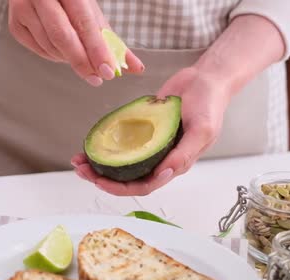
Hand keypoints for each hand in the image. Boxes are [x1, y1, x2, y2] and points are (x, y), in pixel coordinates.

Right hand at [8, 0, 143, 85]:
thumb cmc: (70, 1)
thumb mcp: (92, 12)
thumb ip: (112, 39)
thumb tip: (135, 67)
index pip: (83, 22)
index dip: (97, 49)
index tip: (108, 70)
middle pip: (62, 36)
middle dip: (82, 62)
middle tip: (97, 78)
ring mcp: (23, 9)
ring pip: (50, 46)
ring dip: (70, 60)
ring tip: (82, 59)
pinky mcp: (15, 25)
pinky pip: (39, 50)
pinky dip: (56, 57)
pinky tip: (64, 52)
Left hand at [71, 66, 230, 195]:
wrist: (205, 79)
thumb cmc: (209, 104)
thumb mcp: (201, 130)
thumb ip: (184, 154)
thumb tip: (163, 174)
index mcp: (175, 164)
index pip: (145, 185)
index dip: (121, 188)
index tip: (100, 181)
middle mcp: (160, 158)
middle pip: (128, 178)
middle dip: (103, 178)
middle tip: (81, 170)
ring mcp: (151, 145)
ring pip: (122, 162)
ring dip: (100, 164)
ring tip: (80, 159)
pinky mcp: (143, 129)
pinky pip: (122, 142)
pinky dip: (106, 144)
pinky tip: (92, 142)